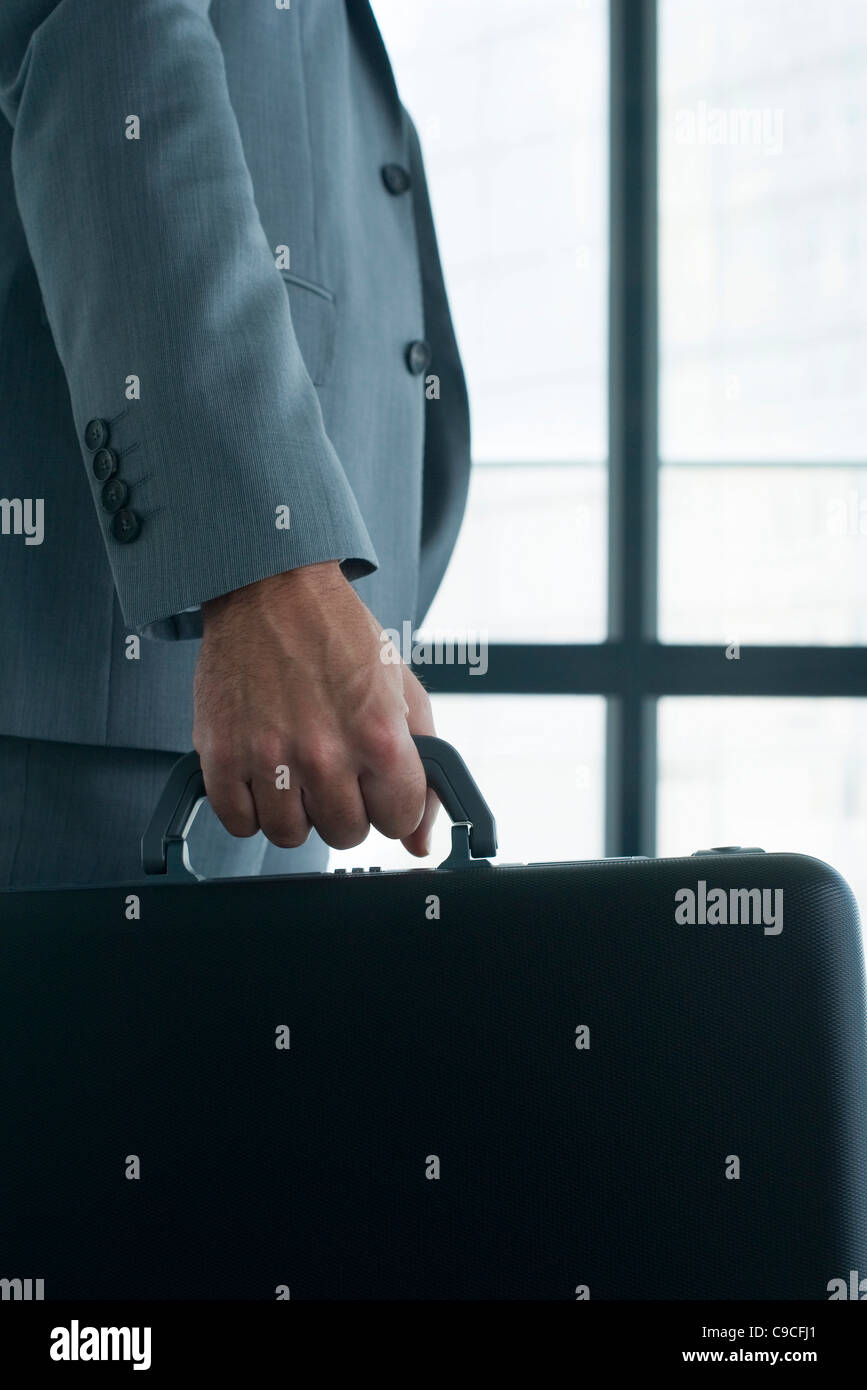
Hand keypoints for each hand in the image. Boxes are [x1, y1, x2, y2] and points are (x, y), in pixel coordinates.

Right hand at [193, 562, 438, 854]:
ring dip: (296, 811)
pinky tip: (261, 772)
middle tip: (333, 767)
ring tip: (296, 768)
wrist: (272, 588)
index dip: (391, 803)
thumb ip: (423, 772)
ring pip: (288, 836)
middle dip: (345, 807)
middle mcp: (324, 752)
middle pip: (344, 833)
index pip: (398, 821)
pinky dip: (250, 807)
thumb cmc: (341, 637)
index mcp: (379, 736)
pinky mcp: (220, 754)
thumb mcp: (403, 691)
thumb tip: (419, 843)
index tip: (377, 783)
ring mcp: (267, 756)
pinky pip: (238, 822)